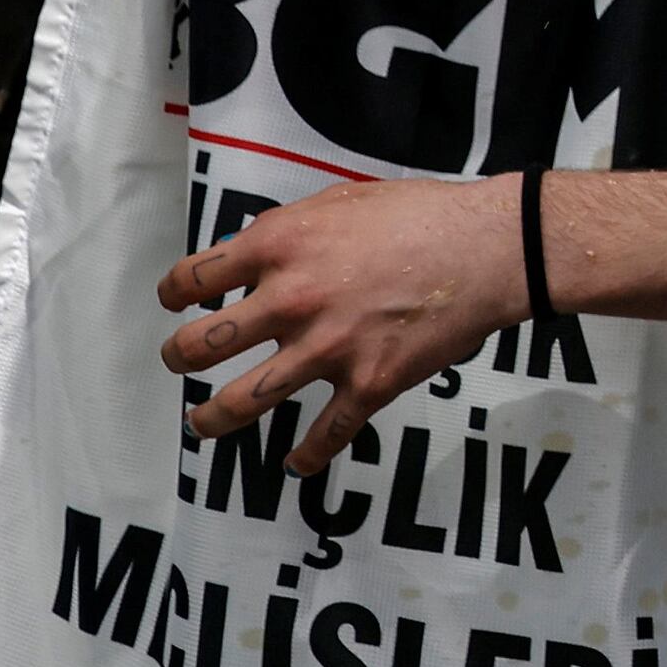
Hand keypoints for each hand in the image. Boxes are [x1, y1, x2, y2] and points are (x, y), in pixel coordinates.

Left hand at [157, 179, 525, 470]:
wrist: (490, 249)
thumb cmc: (422, 214)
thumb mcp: (342, 202)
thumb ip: (291, 229)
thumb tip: (257, 251)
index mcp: (279, 247)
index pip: (194, 279)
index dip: (175, 294)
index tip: (177, 304)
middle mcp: (291, 300)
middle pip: (201, 346)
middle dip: (179, 357)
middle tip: (180, 360)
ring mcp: (327, 348)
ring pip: (241, 402)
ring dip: (211, 418)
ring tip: (202, 424)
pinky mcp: (368, 384)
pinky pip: (325, 435)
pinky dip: (307, 457)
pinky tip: (297, 464)